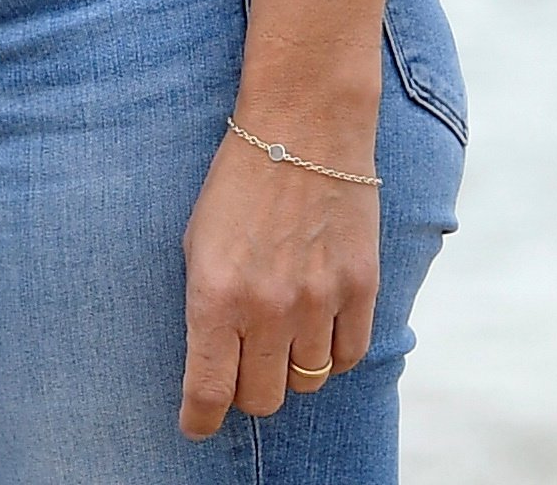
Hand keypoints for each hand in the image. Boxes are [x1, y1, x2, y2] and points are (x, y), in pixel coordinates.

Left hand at [177, 116, 378, 437]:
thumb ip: (206, 305)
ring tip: (279, 338)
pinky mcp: (362, 290)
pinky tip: (317, 326)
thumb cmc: (237, 185)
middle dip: (245, 394)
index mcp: (214, 294)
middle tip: (239, 372)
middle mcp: (268, 308)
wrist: (303, 130)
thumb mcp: (196, 243)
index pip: (209, 390)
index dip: (199, 420)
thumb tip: (210, 362)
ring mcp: (319, 302)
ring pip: (307, 381)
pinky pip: (350, 355)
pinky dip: (332, 353)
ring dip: (289, 370)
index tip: (194, 426)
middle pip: (261, 398)